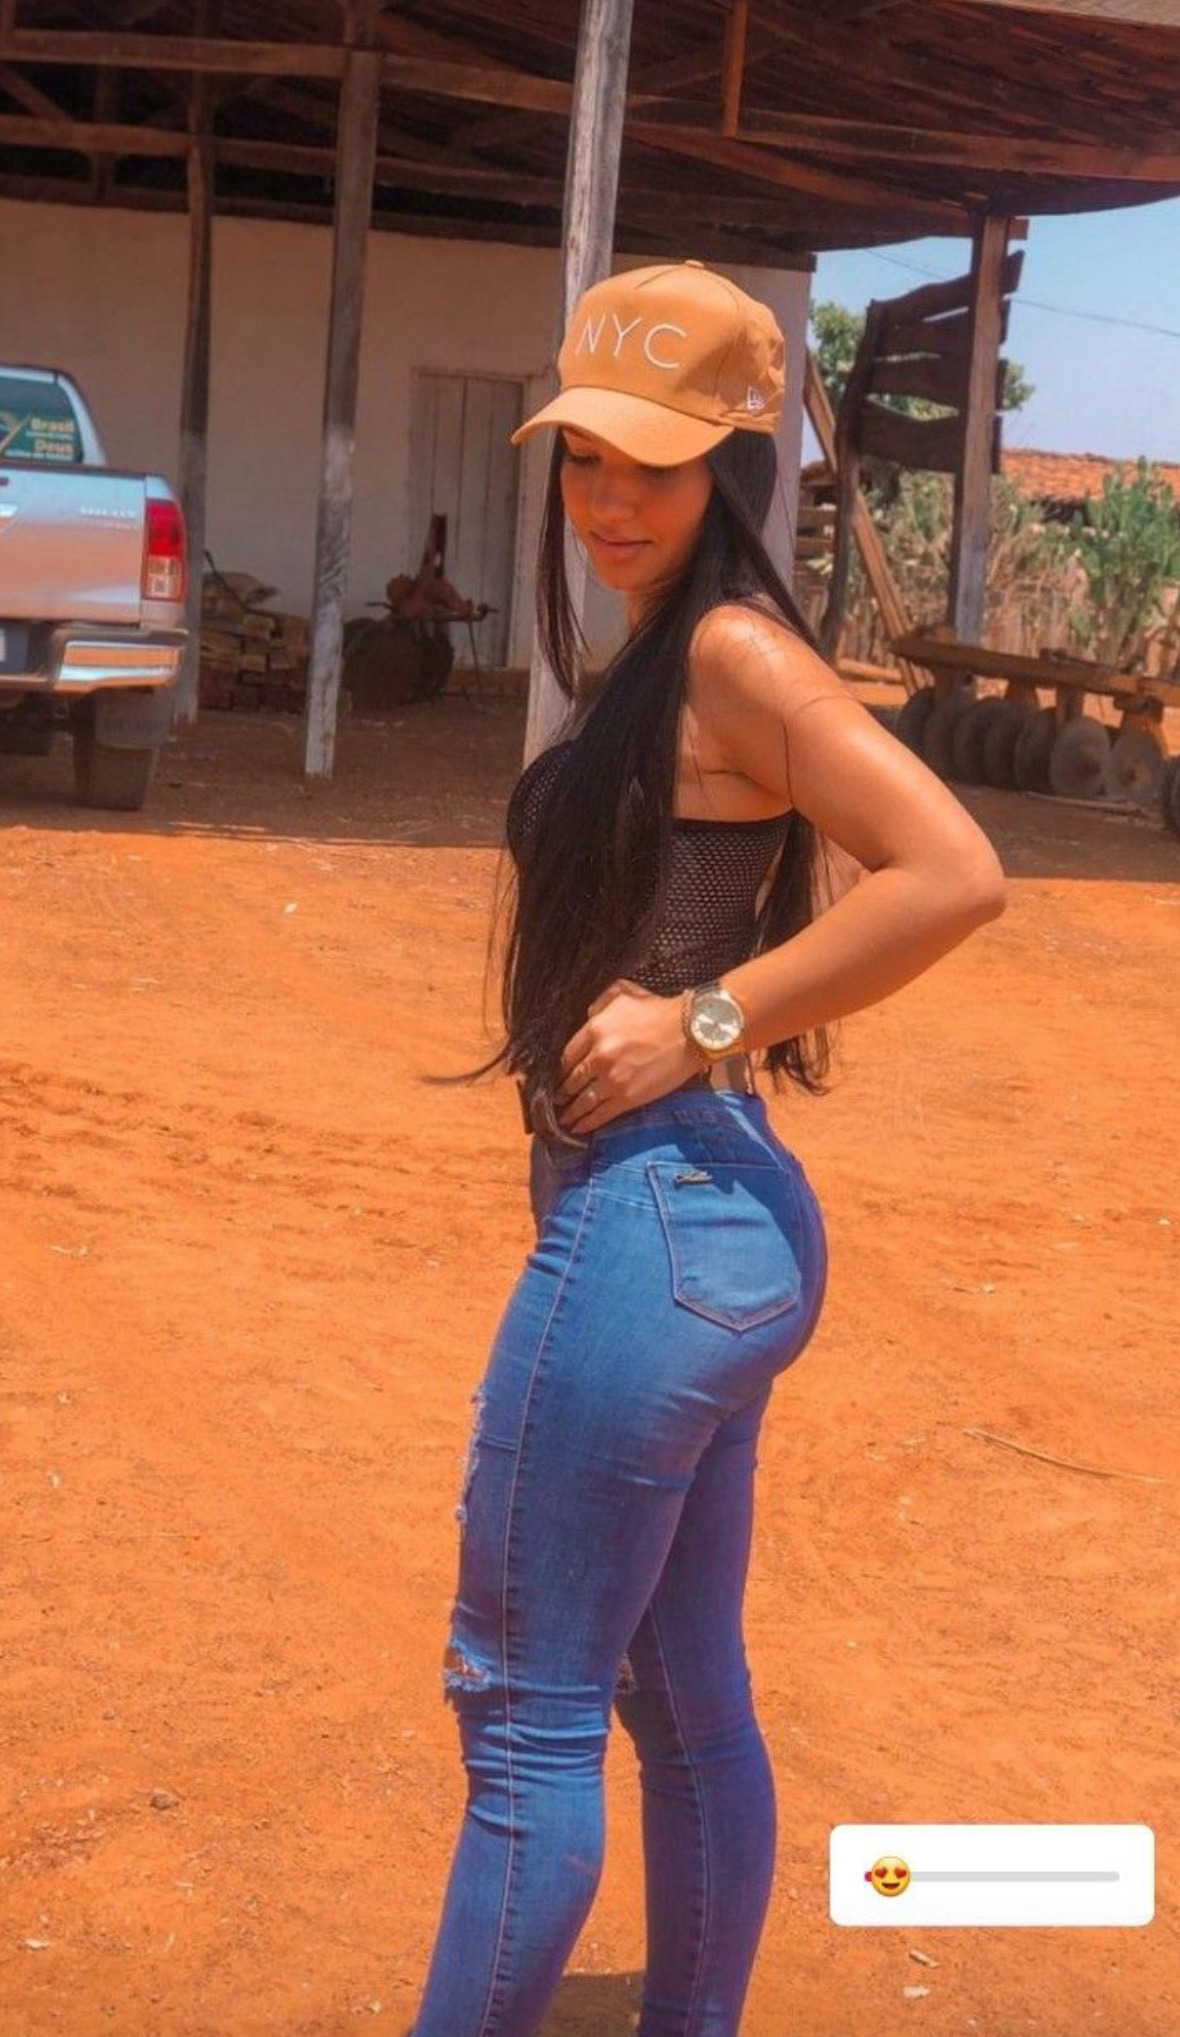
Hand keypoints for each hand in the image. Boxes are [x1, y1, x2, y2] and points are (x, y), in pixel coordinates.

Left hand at [554, 977, 702, 1133]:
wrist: (690, 1031)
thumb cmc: (660, 1010)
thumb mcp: (624, 994)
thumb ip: (599, 1004)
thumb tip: (587, 1016)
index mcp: (594, 1030)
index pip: (567, 1055)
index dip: (560, 1069)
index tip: (557, 1076)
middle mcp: (598, 1057)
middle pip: (572, 1080)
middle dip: (562, 1092)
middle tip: (556, 1100)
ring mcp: (612, 1080)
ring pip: (583, 1101)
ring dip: (571, 1112)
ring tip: (562, 1119)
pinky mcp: (627, 1098)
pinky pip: (601, 1114)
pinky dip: (587, 1123)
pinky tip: (578, 1129)